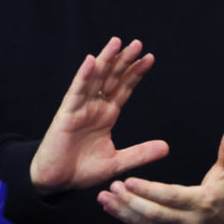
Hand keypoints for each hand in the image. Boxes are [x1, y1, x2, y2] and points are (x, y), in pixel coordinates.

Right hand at [30, 37, 168, 195]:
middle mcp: (95, 107)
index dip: (135, 73)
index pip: (124, 88)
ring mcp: (80, 108)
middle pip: (112, 78)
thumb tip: (166, 147)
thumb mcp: (117, 162)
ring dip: (105, 60)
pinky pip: (76, 91)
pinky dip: (84, 75)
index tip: (149, 57)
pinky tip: (92, 60)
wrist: (57, 181)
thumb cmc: (82, 170)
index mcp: (107, 115)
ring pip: (95, 78)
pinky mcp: (66, 114)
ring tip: (117, 42)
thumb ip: (140, 153)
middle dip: (124, 61)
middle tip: (138, 43)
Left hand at [97, 123, 223, 223]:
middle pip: (155, 214)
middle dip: (130, 202)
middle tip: (111, 187)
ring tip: (104, 197)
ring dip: (123, 211)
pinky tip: (111, 208)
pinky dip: (127, 219)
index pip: (172, 197)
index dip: (149, 190)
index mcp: (202, 203)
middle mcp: (188, 222)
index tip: (129, 180)